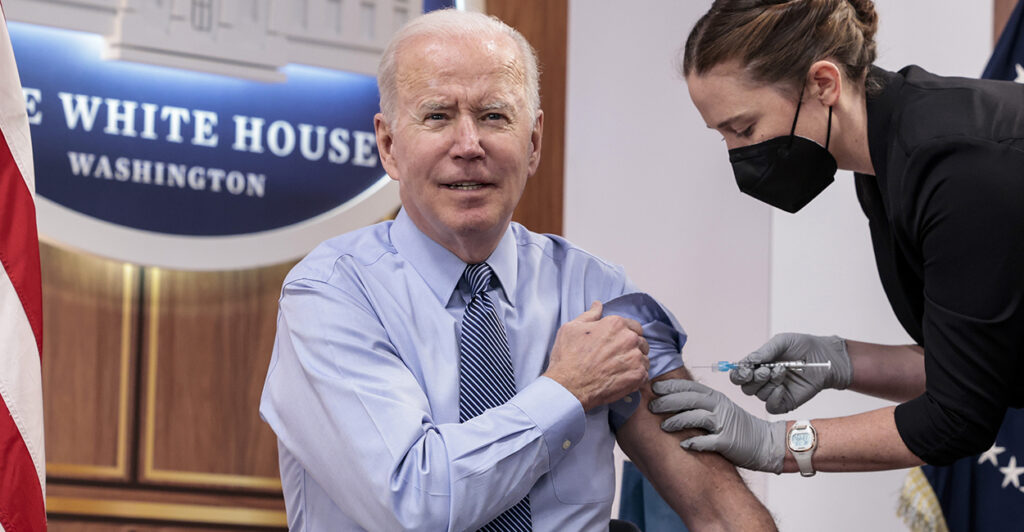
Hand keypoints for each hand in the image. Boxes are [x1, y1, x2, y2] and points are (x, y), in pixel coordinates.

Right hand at [544, 301, 649, 410]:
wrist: (569, 386)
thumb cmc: (567, 357)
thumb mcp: (572, 328)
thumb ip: (590, 315)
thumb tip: (598, 305)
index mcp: (615, 324)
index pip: (634, 326)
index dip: (626, 334)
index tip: (618, 343)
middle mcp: (629, 338)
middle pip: (641, 341)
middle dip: (632, 348)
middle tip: (618, 358)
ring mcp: (635, 358)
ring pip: (644, 358)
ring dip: (635, 363)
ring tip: (619, 370)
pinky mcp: (638, 376)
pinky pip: (645, 374)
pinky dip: (636, 377)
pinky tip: (622, 379)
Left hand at [650, 379, 785, 472]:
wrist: (766, 443)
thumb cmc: (738, 428)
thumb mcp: (721, 409)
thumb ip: (701, 405)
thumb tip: (671, 403)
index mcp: (716, 398)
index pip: (690, 387)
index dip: (671, 386)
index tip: (654, 388)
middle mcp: (719, 407)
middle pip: (689, 399)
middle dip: (667, 402)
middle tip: (651, 407)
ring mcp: (724, 423)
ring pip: (696, 417)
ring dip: (677, 421)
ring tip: (663, 426)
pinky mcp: (728, 441)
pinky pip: (708, 441)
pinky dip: (694, 442)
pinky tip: (683, 444)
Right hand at [730, 333, 851, 413]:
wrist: (826, 358)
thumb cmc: (805, 347)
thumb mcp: (783, 342)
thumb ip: (764, 351)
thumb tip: (748, 361)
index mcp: (758, 365)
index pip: (739, 374)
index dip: (738, 374)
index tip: (747, 369)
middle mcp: (763, 380)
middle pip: (745, 387)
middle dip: (754, 379)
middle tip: (767, 370)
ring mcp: (774, 392)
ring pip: (759, 395)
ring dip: (769, 383)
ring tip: (783, 371)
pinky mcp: (785, 402)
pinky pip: (771, 407)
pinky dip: (774, 398)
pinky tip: (782, 388)